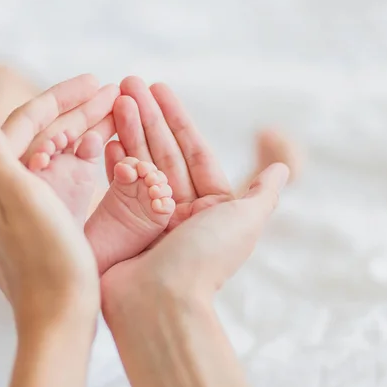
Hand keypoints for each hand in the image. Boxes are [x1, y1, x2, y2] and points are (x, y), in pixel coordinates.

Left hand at [0, 85, 100, 328]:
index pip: (27, 121)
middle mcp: (2, 185)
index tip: (98, 81)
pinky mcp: (41, 215)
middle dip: (79, 110)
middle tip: (116, 92)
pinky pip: (62, 173)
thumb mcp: (17, 198)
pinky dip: (83, 156)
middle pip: (43, 134)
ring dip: (84, 128)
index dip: (63, 97)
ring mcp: (23, 200)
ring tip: (117, 112)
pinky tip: (103, 148)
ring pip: (55, 152)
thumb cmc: (44, 258)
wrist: (58, 313)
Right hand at [102, 77, 288, 297]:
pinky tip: (105, 132)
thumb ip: (262, 194)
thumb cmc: (205, 261)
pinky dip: (111, 155)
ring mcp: (146, 215)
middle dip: (148, 115)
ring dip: (128, 127)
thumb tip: (281, 170)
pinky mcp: (120, 223)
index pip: (194, 152)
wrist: (159, 305)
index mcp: (209, 208)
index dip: (178, 119)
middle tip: (129, 81)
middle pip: (163, 151)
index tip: (160, 89)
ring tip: (115, 96)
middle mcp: (178, 209)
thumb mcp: (244, 222)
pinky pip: (116, 181)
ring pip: (139, 160)